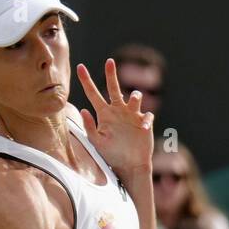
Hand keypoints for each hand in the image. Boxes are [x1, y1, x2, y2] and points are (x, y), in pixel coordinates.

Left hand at [76, 58, 153, 180]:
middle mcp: (118, 111)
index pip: (93, 95)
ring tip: (135, 99)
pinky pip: (147, 116)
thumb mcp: (98, 142)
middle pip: (114, 88)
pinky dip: (146, 120)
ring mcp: (132, 115)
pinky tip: (143, 128)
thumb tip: (83, 110)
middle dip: (112, 75)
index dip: (87, 81)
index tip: (80, 67)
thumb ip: (90, 127)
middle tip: (109, 62)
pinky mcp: (144, 122)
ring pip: (135, 98)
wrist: (129, 166)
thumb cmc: (112, 154)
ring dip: (135, 97)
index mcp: (104, 114)